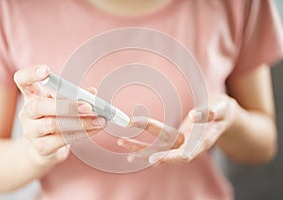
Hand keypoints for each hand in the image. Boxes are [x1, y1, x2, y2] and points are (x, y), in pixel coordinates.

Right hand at [14, 65, 105, 167]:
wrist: (45, 148)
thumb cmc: (56, 118)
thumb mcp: (64, 103)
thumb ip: (76, 96)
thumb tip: (92, 92)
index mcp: (32, 95)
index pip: (22, 80)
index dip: (31, 74)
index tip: (47, 70)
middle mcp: (27, 112)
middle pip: (38, 106)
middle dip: (66, 106)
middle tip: (88, 107)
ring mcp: (31, 131)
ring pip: (53, 124)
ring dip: (80, 122)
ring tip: (99, 120)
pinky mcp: (41, 147)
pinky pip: (62, 139)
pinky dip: (82, 133)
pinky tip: (95, 129)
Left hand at [117, 94, 236, 164]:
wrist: (224, 116)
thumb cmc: (224, 111)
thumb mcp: (222, 108)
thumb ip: (211, 112)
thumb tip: (193, 115)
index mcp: (201, 142)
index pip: (184, 154)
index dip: (169, 158)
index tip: (154, 159)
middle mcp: (189, 145)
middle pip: (165, 152)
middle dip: (144, 150)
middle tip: (123, 143)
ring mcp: (181, 143)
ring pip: (159, 149)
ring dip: (140, 148)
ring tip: (121, 143)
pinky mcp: (176, 139)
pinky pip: (159, 145)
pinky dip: (146, 147)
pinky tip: (131, 150)